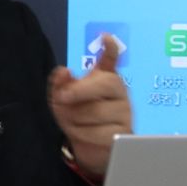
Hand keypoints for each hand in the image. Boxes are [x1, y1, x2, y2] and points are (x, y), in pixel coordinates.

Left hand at [49, 34, 132, 179]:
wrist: (90, 147)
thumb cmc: (79, 116)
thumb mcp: (65, 99)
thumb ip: (61, 84)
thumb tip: (63, 71)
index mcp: (107, 78)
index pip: (111, 60)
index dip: (110, 48)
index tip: (105, 38)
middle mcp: (120, 92)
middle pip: (104, 84)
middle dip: (79, 91)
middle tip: (62, 98)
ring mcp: (125, 113)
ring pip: (96, 111)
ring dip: (74, 118)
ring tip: (70, 121)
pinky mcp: (123, 134)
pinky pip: (98, 132)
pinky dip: (82, 134)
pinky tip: (80, 133)